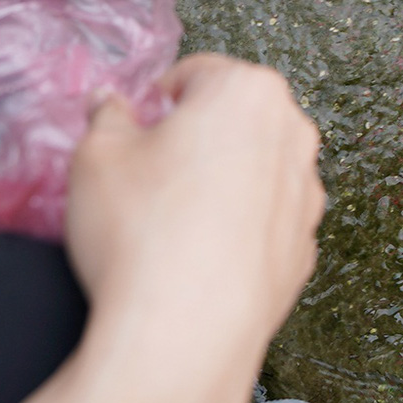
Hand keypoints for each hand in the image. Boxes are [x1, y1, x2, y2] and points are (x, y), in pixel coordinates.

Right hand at [17, 54, 323, 402]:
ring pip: (254, 168)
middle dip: (193, 136)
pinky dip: (237, 226)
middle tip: (148, 170)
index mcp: (248, 91)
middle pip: (234, 118)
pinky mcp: (304, 244)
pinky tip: (198, 250)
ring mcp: (306, 191)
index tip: (135, 124)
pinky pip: (264, 219)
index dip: (155, 100)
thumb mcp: (96, 155)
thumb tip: (110, 105)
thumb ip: (106, 115)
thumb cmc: (145, 234)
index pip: (195, 73)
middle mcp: (292, 133)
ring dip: (219, 180)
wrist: (184, 329)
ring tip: (170, 216)